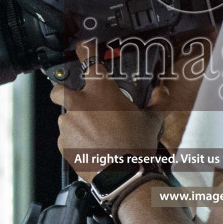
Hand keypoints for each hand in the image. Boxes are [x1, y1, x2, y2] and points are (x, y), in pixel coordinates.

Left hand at [50, 51, 167, 182]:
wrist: (122, 176)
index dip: (85, 50)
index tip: (82, 48)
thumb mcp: (153, 120)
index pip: (89, 61)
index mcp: (101, 92)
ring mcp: (69, 124)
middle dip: (63, 91)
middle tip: (77, 100)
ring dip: (75, 121)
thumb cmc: (136, 146)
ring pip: (64, 116)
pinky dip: (75, 140)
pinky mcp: (63, 144)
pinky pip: (66, 137)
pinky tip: (90, 147)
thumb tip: (162, 92)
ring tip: (93, 134)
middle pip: (59, 89)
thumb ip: (158, 102)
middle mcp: (80, 104)